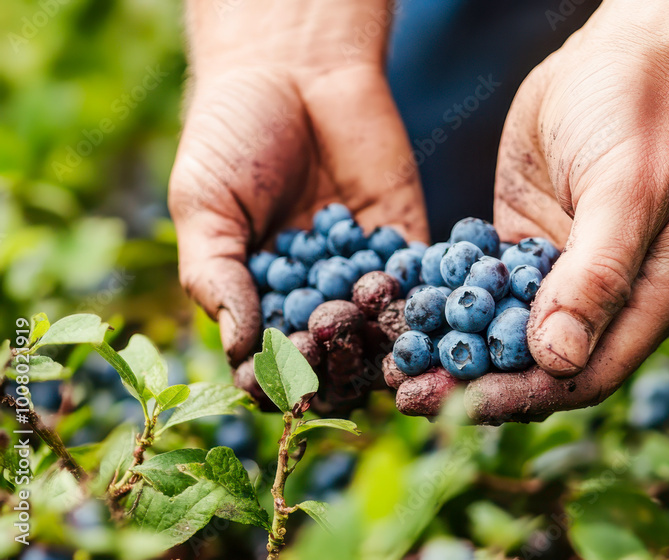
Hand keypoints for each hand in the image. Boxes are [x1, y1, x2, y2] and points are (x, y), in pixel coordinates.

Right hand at [169, 0, 425, 365]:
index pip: (268, 352)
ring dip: (372, 340)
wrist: (293, 67)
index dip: (269, 373)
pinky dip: (417, 298)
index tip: (269, 386)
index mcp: (261, 295)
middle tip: (324, 356)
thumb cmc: (231, 135)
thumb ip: (217, 273)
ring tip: (365, 341)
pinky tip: (412, 308)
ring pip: (375, 326)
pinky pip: (417, 280)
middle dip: (326, 360)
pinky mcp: (404, 239)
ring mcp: (362, 269)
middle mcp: (315, 293)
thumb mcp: (204, 204)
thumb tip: (239, 348)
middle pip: (328, 349)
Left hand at [393, 0, 668, 422]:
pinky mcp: (527, 241)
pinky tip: (406, 313)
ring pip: (507, 332)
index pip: (585, 374)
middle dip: (476, 383)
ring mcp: (563, 271)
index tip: (457, 404)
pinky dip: (450, 304)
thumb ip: (595, 276)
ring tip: (396, 366)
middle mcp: (608, 297)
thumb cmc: (643, 116)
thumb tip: (557, 360)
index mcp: (649, 300)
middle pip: (540, 364)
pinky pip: (485, 286)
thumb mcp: (626, 193)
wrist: (628, 53)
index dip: (522, 395)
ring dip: (456, 351)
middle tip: (407, 393)